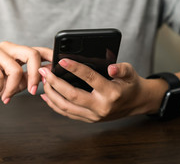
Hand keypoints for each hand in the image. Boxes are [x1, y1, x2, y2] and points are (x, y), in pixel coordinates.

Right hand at [0, 42, 49, 103]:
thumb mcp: (14, 85)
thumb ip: (29, 79)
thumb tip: (46, 77)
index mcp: (17, 53)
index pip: (38, 50)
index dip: (51, 56)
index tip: (59, 68)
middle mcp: (8, 48)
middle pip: (32, 54)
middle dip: (35, 75)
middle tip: (32, 91)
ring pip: (15, 69)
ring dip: (12, 88)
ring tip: (5, 96)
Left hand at [39, 59, 165, 122]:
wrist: (136, 103)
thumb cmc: (131, 84)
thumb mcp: (130, 72)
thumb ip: (121, 69)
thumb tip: (111, 68)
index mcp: (111, 93)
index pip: (90, 79)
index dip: (75, 69)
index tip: (62, 60)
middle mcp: (101, 107)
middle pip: (73, 96)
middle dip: (55, 83)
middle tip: (44, 71)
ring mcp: (94, 116)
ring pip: (67, 107)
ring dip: (52, 94)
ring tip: (43, 81)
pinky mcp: (88, 119)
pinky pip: (68, 113)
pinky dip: (55, 105)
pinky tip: (46, 95)